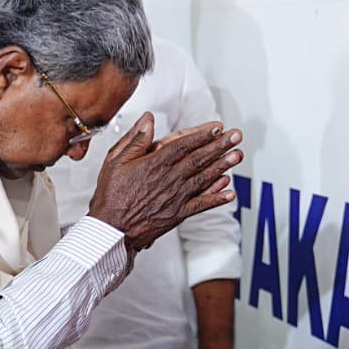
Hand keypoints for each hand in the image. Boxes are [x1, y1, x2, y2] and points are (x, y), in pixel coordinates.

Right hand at [88, 114, 241, 251]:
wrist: (111, 230)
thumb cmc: (111, 195)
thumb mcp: (115, 160)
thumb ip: (135, 139)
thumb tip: (148, 118)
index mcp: (154, 164)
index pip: (183, 144)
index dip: (202, 134)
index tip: (217, 127)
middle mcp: (168, 179)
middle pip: (199, 159)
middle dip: (220, 146)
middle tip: (236, 136)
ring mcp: (175, 198)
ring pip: (204, 178)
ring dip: (223, 166)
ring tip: (237, 155)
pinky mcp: (177, 214)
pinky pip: (201, 205)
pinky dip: (217, 198)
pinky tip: (230, 191)